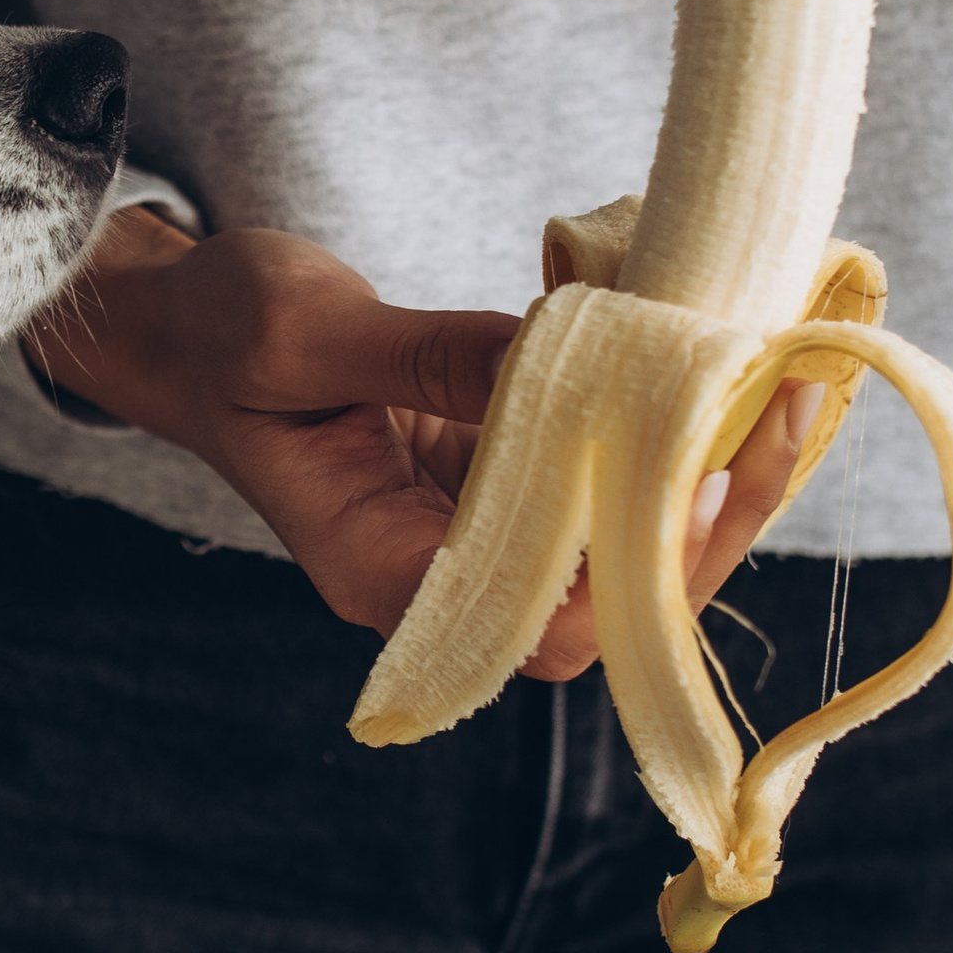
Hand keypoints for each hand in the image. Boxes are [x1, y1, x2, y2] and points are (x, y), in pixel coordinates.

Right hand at [24, 208, 816, 661]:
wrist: (176, 325)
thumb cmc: (214, 333)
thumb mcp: (304, 328)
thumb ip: (431, 354)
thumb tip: (565, 360)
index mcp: (371, 566)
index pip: (530, 627)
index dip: (628, 576)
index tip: (700, 486)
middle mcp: (433, 571)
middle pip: (599, 606)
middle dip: (699, 532)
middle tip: (773, 426)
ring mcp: (470, 525)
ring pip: (614, 550)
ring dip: (701, 483)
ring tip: (776, 394)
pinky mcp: (497, 472)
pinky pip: (597, 481)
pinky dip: (664, 437)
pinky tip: (719, 372)